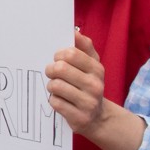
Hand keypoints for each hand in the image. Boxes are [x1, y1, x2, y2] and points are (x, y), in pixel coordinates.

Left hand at [46, 31, 144, 149]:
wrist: (98, 117)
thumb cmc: (89, 85)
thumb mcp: (92, 65)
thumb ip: (84, 47)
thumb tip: (74, 31)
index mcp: (97, 69)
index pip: (70, 54)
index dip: (59, 55)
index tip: (58, 59)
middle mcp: (95, 85)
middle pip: (60, 69)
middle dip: (51, 70)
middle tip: (52, 73)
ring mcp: (88, 102)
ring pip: (55, 86)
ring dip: (52, 86)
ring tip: (58, 88)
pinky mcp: (79, 117)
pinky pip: (54, 102)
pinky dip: (54, 100)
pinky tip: (61, 101)